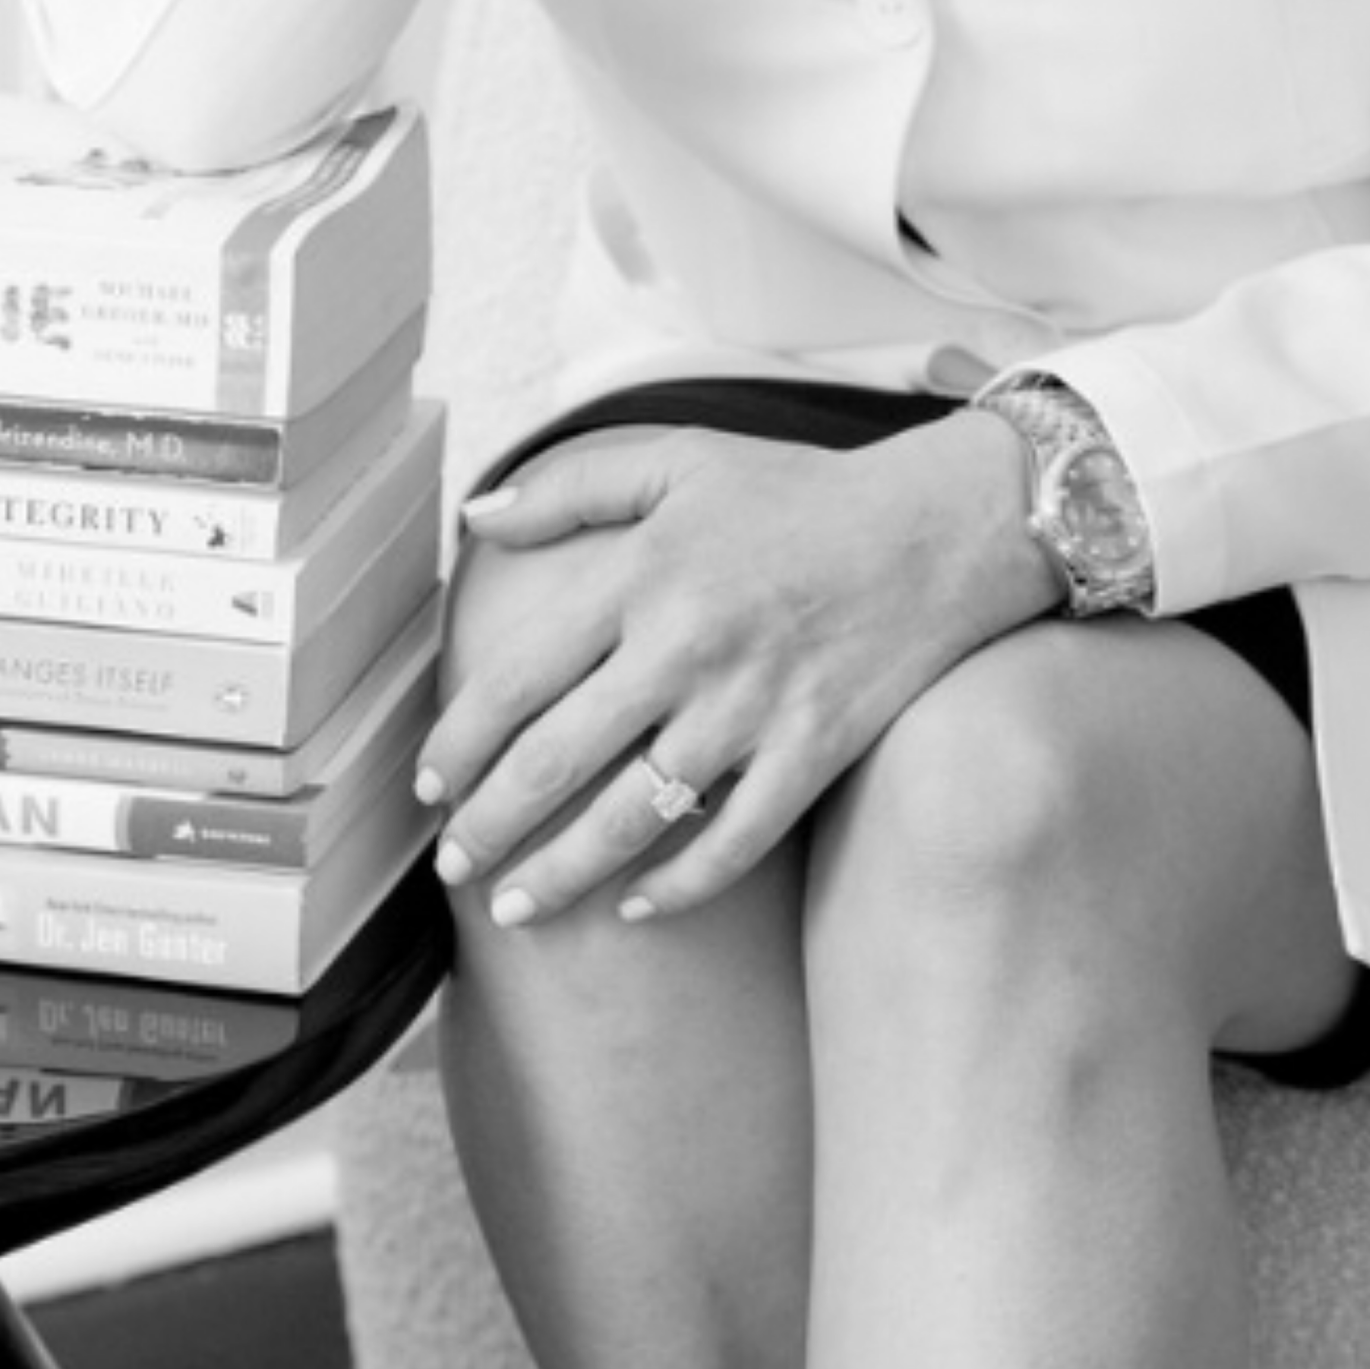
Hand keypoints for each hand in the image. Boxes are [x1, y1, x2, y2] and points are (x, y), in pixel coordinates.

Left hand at [419, 410, 1055, 928]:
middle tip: (452, 869)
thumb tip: (478, 518)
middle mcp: (687, 649)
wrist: (938, 527)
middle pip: (560, 761)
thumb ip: (572, 484)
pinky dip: (682, 886)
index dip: (463, 741)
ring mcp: (753, 708)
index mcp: (643, 577)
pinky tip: (638, 911)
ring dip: (564, 874)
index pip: (522, 677)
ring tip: (517, 910)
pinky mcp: (812, 753)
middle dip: (492, 827)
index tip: (430, 785)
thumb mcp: (681, 457)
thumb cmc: (799, 493)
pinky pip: (735, 842)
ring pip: (634, 817)